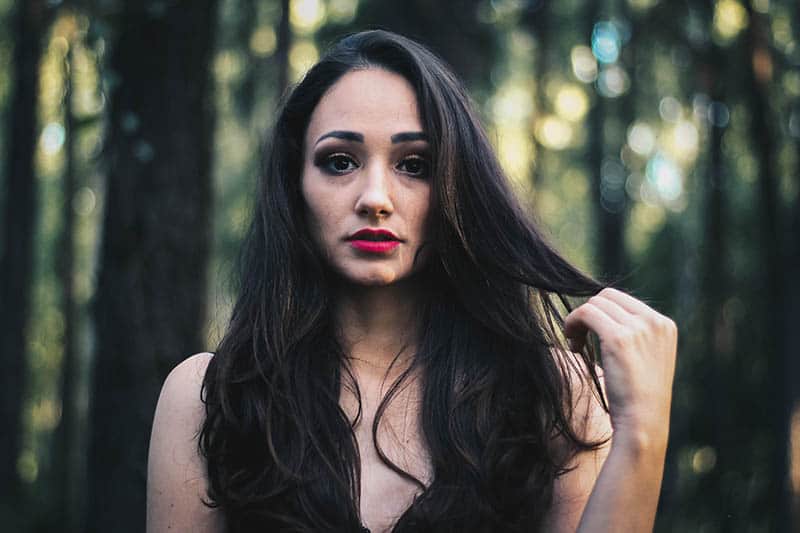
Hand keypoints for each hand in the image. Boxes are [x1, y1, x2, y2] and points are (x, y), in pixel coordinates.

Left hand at [564, 288, 677, 448]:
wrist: (643, 424)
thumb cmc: (638, 400)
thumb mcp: (646, 360)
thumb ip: (634, 336)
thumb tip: (604, 313)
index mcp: (664, 325)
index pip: (622, 300)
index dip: (601, 313)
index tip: (592, 334)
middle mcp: (654, 322)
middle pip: (607, 297)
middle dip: (589, 314)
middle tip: (579, 340)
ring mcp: (638, 328)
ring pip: (594, 304)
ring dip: (578, 321)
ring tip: (576, 345)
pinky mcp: (619, 338)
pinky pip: (585, 313)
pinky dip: (572, 323)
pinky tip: (573, 345)